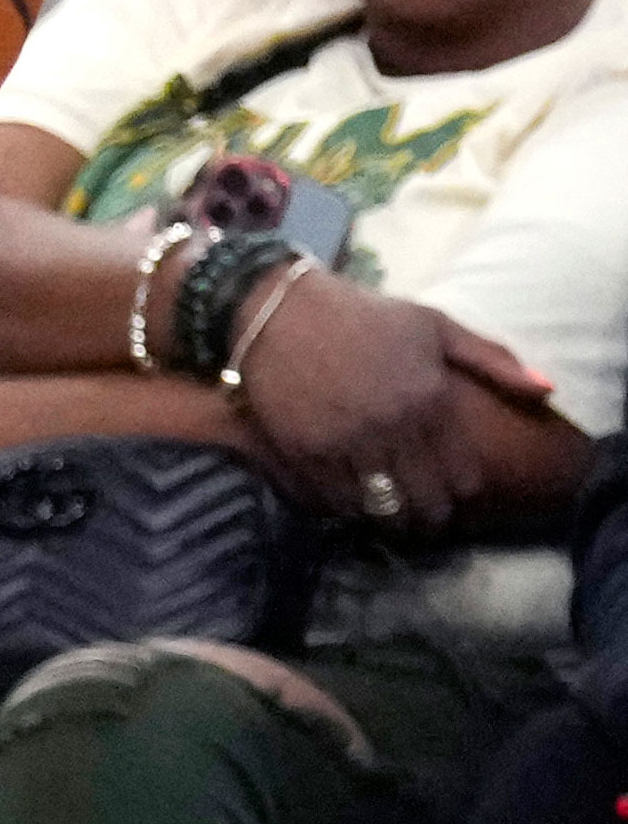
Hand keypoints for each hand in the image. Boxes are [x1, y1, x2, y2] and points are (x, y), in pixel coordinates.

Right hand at [230, 271, 560, 534]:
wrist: (276, 306)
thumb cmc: (363, 315)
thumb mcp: (434, 325)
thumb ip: (493, 360)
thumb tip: (548, 391)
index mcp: (430, 399)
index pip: (463, 477)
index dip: (461, 491)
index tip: (451, 491)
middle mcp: (391, 427)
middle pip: (424, 503)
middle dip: (428, 515)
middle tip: (421, 514)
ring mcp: (344, 442)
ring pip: (379, 509)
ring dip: (386, 517)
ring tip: (385, 513)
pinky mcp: (302, 450)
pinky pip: (333, 501)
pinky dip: (343, 507)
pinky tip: (346, 497)